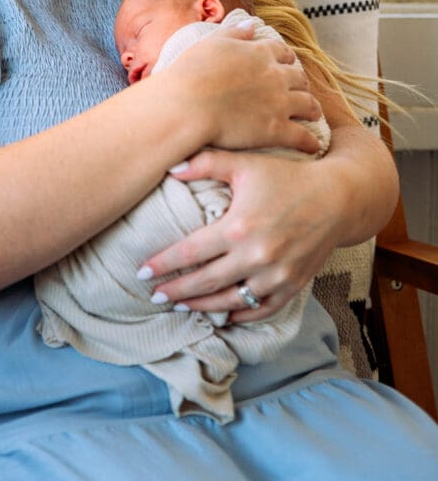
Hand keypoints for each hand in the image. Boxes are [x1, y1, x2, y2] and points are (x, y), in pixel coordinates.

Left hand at [137, 149, 341, 321]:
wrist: (338, 198)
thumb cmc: (288, 177)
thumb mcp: (246, 163)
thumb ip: (207, 163)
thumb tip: (169, 168)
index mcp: (239, 227)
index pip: (191, 252)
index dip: (164, 264)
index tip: (143, 272)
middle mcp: (257, 256)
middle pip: (206, 282)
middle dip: (176, 291)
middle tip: (154, 295)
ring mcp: (276, 276)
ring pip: (230, 301)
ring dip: (202, 306)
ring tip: (180, 305)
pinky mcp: (292, 286)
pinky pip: (261, 311)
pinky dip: (239, 316)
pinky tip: (222, 316)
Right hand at [170, 26, 321, 153]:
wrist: (185, 106)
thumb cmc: (191, 73)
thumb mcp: (211, 43)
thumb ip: (234, 32)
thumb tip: (251, 23)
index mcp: (260, 53)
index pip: (283, 52)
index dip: (286, 58)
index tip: (286, 63)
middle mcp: (275, 75)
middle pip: (299, 78)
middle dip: (301, 84)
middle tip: (299, 90)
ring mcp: (279, 103)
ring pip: (308, 105)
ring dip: (312, 110)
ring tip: (313, 116)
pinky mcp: (276, 130)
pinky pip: (303, 137)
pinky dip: (310, 142)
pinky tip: (311, 146)